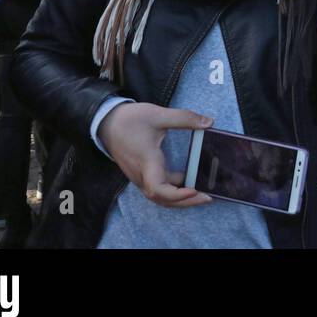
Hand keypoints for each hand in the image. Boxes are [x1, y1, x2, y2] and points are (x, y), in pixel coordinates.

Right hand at [98, 102, 212, 207]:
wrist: (107, 123)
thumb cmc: (129, 120)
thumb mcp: (158, 114)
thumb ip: (184, 118)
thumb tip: (209, 122)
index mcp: (146, 162)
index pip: (158, 189)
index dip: (176, 194)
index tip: (194, 190)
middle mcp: (142, 175)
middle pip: (163, 199)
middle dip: (185, 202)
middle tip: (208, 197)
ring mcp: (140, 177)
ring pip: (160, 197)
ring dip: (180, 199)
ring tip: (202, 193)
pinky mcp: (142, 174)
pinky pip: (158, 189)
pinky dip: (173, 191)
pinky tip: (188, 183)